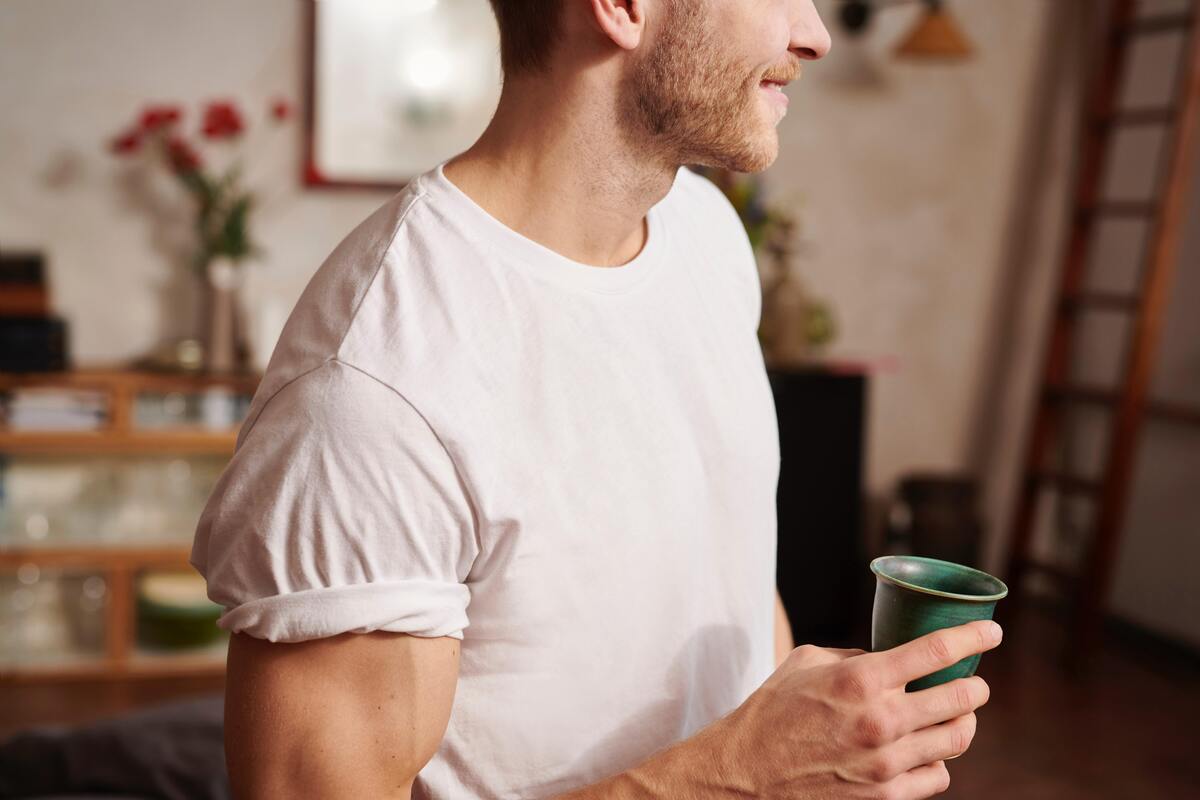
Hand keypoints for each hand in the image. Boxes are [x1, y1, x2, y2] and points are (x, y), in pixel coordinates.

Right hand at [712, 620, 1000, 798]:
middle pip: (960, 698)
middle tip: (973, 683)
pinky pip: (937, 777)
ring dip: (963, 723)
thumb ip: (855, 656)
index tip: (992, 632)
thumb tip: (891, 658)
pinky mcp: (885, 797)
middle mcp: (880, 720)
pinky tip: (926, 752)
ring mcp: (886, 764)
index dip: (974, 637)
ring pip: (956, 739)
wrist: (746, 773)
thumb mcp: (807, 662)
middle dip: (975, 687)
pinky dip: (938, 761)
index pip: (938, 651)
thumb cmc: (772, 710)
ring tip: (955, 717)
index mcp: (861, 679)